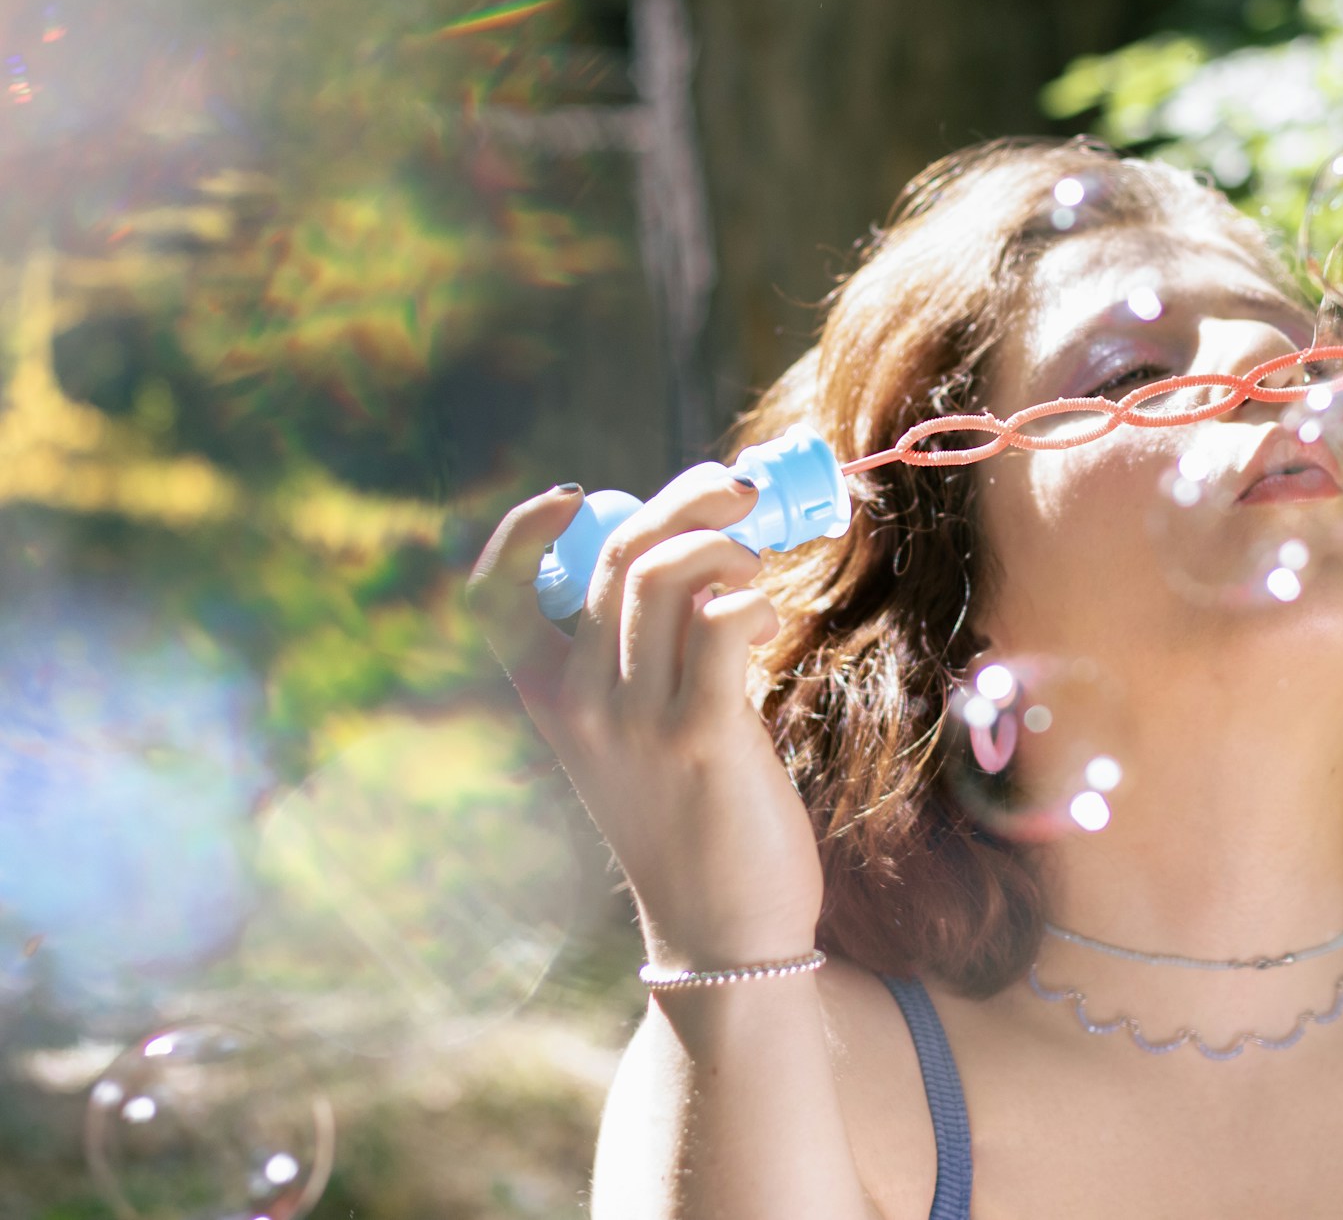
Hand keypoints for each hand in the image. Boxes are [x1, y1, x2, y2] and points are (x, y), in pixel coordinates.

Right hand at [466, 467, 823, 971]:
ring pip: (662, 576)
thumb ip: (652, 652)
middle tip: (742, 489)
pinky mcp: (702, 738)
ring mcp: (635, 721)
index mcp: (549, 699)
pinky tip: (771, 616)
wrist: (721, 933)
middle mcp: (578, 704)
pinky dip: (751, 598)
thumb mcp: (641, 732)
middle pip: (614, 557)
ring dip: (724, 543)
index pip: (494, 598)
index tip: (577, 493)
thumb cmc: (693, 818)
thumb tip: (699, 553)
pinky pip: (720, 625)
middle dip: (685, 499)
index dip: (520, 532)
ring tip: (760, 563)